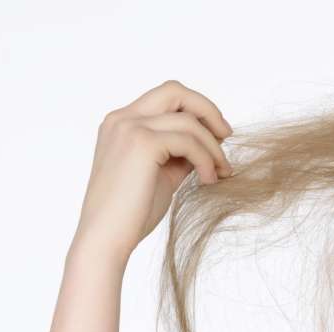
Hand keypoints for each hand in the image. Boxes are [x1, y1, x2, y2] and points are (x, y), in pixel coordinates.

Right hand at [71, 79, 233, 258]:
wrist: (106, 239)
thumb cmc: (131, 214)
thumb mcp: (162, 175)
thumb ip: (180, 154)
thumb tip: (210, 144)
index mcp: (122, 123)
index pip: (167, 98)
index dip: (197, 111)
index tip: (218, 136)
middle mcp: (122, 119)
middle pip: (175, 91)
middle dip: (208, 111)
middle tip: (227, 137)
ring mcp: (129, 128)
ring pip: (189, 120)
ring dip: (213, 147)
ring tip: (219, 173)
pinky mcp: (142, 143)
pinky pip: (189, 141)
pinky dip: (206, 159)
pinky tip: (209, 180)